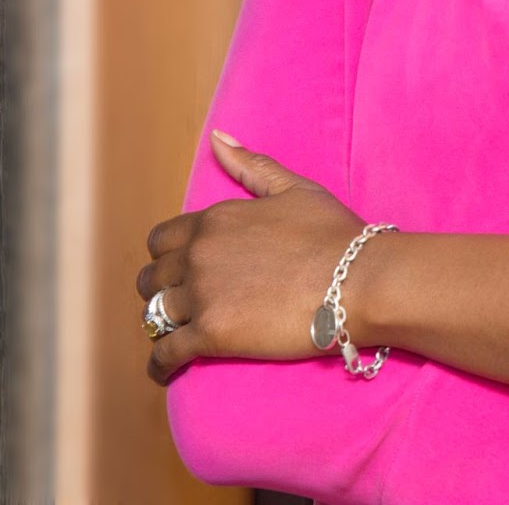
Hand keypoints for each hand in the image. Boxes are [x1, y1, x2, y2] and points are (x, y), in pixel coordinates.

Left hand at [136, 132, 366, 385]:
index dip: (168, 255)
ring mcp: (202, 295)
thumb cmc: (332, 232)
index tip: (182, 269)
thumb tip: (217, 137)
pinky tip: (165, 370)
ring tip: (175, 334)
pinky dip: (159, 364)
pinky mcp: (211, 334)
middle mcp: (199, 254)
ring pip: (154, 314)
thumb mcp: (292, 188)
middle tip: (181, 303)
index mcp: (214, 218)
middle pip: (151, 277)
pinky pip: (165, 353)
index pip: (161, 239)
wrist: (357, 279)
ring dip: (162, 324)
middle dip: (161, 289)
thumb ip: (250, 164)